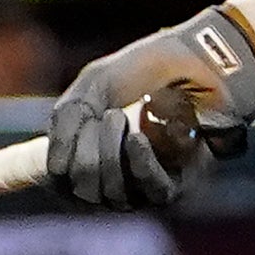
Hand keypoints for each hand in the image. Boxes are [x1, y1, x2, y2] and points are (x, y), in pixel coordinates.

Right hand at [46, 2, 254, 209]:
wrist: (196, 61)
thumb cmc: (143, 72)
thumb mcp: (93, 87)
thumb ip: (67, 122)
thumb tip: (58, 170)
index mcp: (86, 157)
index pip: (59, 179)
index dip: (61, 153)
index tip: (79, 117)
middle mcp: (112, 179)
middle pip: (83, 188)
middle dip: (87, 150)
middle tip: (108, 114)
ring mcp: (142, 187)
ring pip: (112, 192)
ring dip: (110, 153)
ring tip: (121, 116)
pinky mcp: (174, 186)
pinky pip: (150, 189)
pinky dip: (140, 164)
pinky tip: (136, 139)